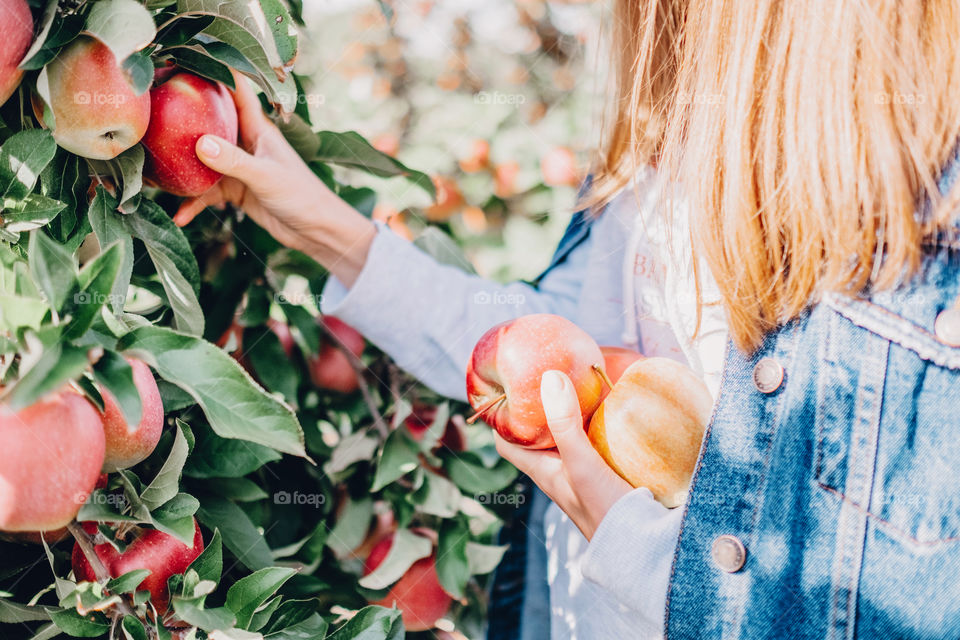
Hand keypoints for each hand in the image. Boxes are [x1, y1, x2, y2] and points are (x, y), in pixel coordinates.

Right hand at [172, 71, 374, 286]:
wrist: (316, 230)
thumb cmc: (301, 196)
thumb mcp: (265, 176)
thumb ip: (234, 161)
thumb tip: (199, 144)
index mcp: (258, 129)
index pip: (236, 91)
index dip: (215, 72)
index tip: (185, 60)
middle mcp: (246, 143)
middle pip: (210, 124)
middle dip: (183, 121)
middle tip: (152, 115)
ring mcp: (239, 167)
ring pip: (203, 162)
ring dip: (183, 171)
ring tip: (154, 178)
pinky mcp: (236, 190)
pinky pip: (208, 193)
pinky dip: (195, 204)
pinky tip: (180, 217)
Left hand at [495, 370, 632, 539]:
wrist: (640, 542)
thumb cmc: (603, 509)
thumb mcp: (580, 462)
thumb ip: (564, 424)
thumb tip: (550, 377)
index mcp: (541, 470)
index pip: (507, 442)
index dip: (500, 417)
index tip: (504, 387)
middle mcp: (558, 469)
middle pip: (539, 434)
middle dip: (540, 406)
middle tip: (546, 374)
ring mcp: (583, 470)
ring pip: (569, 434)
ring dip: (572, 411)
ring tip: (579, 381)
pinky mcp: (608, 470)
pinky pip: (597, 440)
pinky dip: (600, 422)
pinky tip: (612, 406)